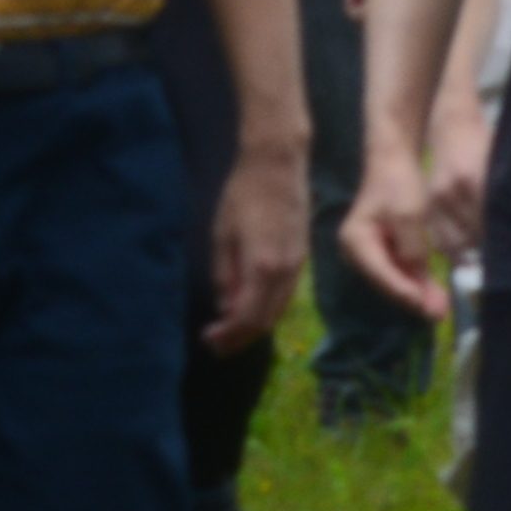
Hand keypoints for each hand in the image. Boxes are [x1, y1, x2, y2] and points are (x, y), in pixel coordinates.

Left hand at [204, 148, 309, 353]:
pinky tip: (250, 310)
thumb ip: (225, 275)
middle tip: (216, 345)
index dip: (228, 335)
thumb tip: (226, 308)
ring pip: (278, 310)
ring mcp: (298, 266)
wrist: (277, 165)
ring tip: (230, 334)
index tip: (208, 340)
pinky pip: (285, 296)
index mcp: (263, 266)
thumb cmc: (243, 195)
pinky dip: (267, 310)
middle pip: (265, 320)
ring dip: (254, 327)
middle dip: (240, 338)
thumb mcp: (222, 235)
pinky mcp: (302, 258)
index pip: (247, 316)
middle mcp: (286, 272)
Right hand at [338, 164, 459, 321]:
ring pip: (394, 280)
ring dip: (417, 293)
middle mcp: (355, 251)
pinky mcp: (380, 252)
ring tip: (440, 308)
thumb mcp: (409, 217)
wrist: (393, 163)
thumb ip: (412, 249)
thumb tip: (418, 279)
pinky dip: (414, 281)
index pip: (382, 274)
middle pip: (386, 282)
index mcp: (356, 241)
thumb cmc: (398, 185)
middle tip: (439, 314)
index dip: (405, 291)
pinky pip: (397, 271)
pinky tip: (433, 293)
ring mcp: (367, 253)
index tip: (427, 306)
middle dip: (413, 297)